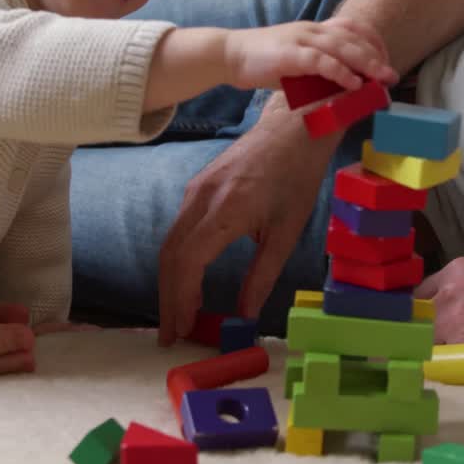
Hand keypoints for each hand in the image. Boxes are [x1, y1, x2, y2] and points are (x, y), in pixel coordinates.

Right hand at [158, 100, 335, 345]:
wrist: (292, 127)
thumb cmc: (296, 176)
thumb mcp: (287, 231)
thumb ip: (263, 275)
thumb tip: (245, 314)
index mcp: (225, 210)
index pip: (188, 262)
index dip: (181, 299)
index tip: (184, 329)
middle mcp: (201, 199)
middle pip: (170, 257)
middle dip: (167, 299)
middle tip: (171, 335)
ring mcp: (194, 190)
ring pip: (169, 244)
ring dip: (169, 283)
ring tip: (176, 316)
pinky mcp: (196, 187)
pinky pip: (177, 230)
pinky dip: (177, 261)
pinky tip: (187, 282)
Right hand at [223, 17, 397, 91]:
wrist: (231, 55)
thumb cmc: (265, 62)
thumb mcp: (298, 62)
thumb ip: (320, 69)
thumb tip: (344, 87)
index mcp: (315, 29)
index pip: (352, 27)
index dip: (372, 42)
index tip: (385, 60)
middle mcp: (312, 30)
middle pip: (353, 38)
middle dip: (376, 57)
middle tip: (392, 76)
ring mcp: (301, 39)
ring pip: (341, 47)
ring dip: (365, 63)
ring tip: (381, 79)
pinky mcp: (290, 54)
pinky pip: (321, 61)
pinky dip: (340, 71)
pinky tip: (353, 84)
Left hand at [415, 257, 463, 372]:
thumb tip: (442, 319)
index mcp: (458, 270)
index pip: (416, 300)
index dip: (420, 321)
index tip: (425, 335)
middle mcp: (451, 291)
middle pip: (415, 324)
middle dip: (424, 340)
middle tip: (441, 355)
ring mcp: (458, 320)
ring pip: (426, 347)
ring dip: (439, 358)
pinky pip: (446, 367)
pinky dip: (454, 374)